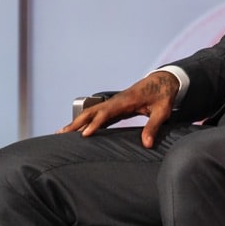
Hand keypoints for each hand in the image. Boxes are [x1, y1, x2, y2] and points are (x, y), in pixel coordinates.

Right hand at [59, 71, 179, 147]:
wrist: (163, 81)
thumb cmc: (163, 95)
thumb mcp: (162, 111)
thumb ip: (153, 127)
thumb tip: (147, 144)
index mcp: (126, 101)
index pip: (106, 112)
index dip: (95, 123)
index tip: (85, 134)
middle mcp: (116, 101)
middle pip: (92, 111)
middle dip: (77, 122)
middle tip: (61, 134)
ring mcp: (114, 103)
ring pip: (92, 112)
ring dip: (77, 121)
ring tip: (61, 133)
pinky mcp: (116, 107)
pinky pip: (98, 114)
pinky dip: (87, 121)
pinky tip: (79, 131)